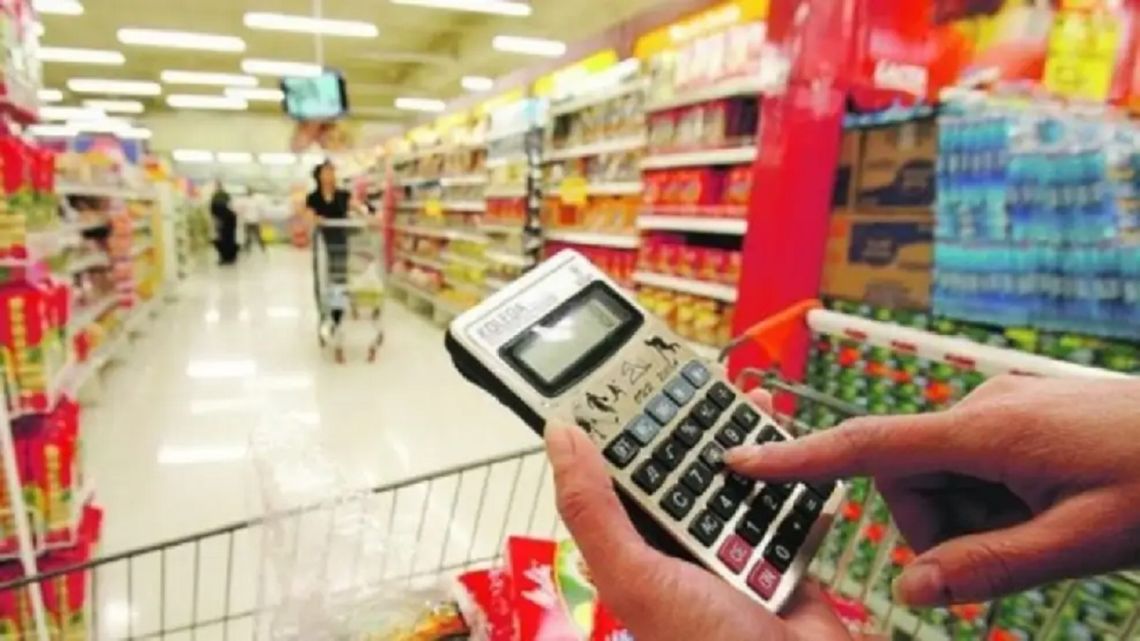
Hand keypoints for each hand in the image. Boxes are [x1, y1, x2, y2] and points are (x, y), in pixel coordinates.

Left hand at [546, 391, 853, 640]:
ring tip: (747, 395)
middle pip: (681, 471)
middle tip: (697, 377)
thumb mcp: (635, 575)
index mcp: (636, 552)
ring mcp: (733, 552)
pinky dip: (788, 471)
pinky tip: (787, 438)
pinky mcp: (782, 556)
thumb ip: (595, 509)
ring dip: (742, 440)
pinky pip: (783, 502)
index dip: (623, 428)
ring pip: (734, 480)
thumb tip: (559, 436)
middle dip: (690, 425)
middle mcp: (680, 550)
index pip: (621, 477)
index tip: (629, 379)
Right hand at [727, 376, 1139, 607]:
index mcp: (986, 431)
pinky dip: (993, 499)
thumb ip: (988, 567)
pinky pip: (975, 464)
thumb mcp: (1080, 541)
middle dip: (938, 525)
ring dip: (973, 516)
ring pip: (943, 476)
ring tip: (1044, 528)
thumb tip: (909, 590)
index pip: (867, 445)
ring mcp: (1003, 409)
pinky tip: (1048, 508)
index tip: (740, 461)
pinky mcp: (1020, 416)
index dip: (798, 458)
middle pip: (907, 476)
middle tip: (1007, 551)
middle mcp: (982, 408)